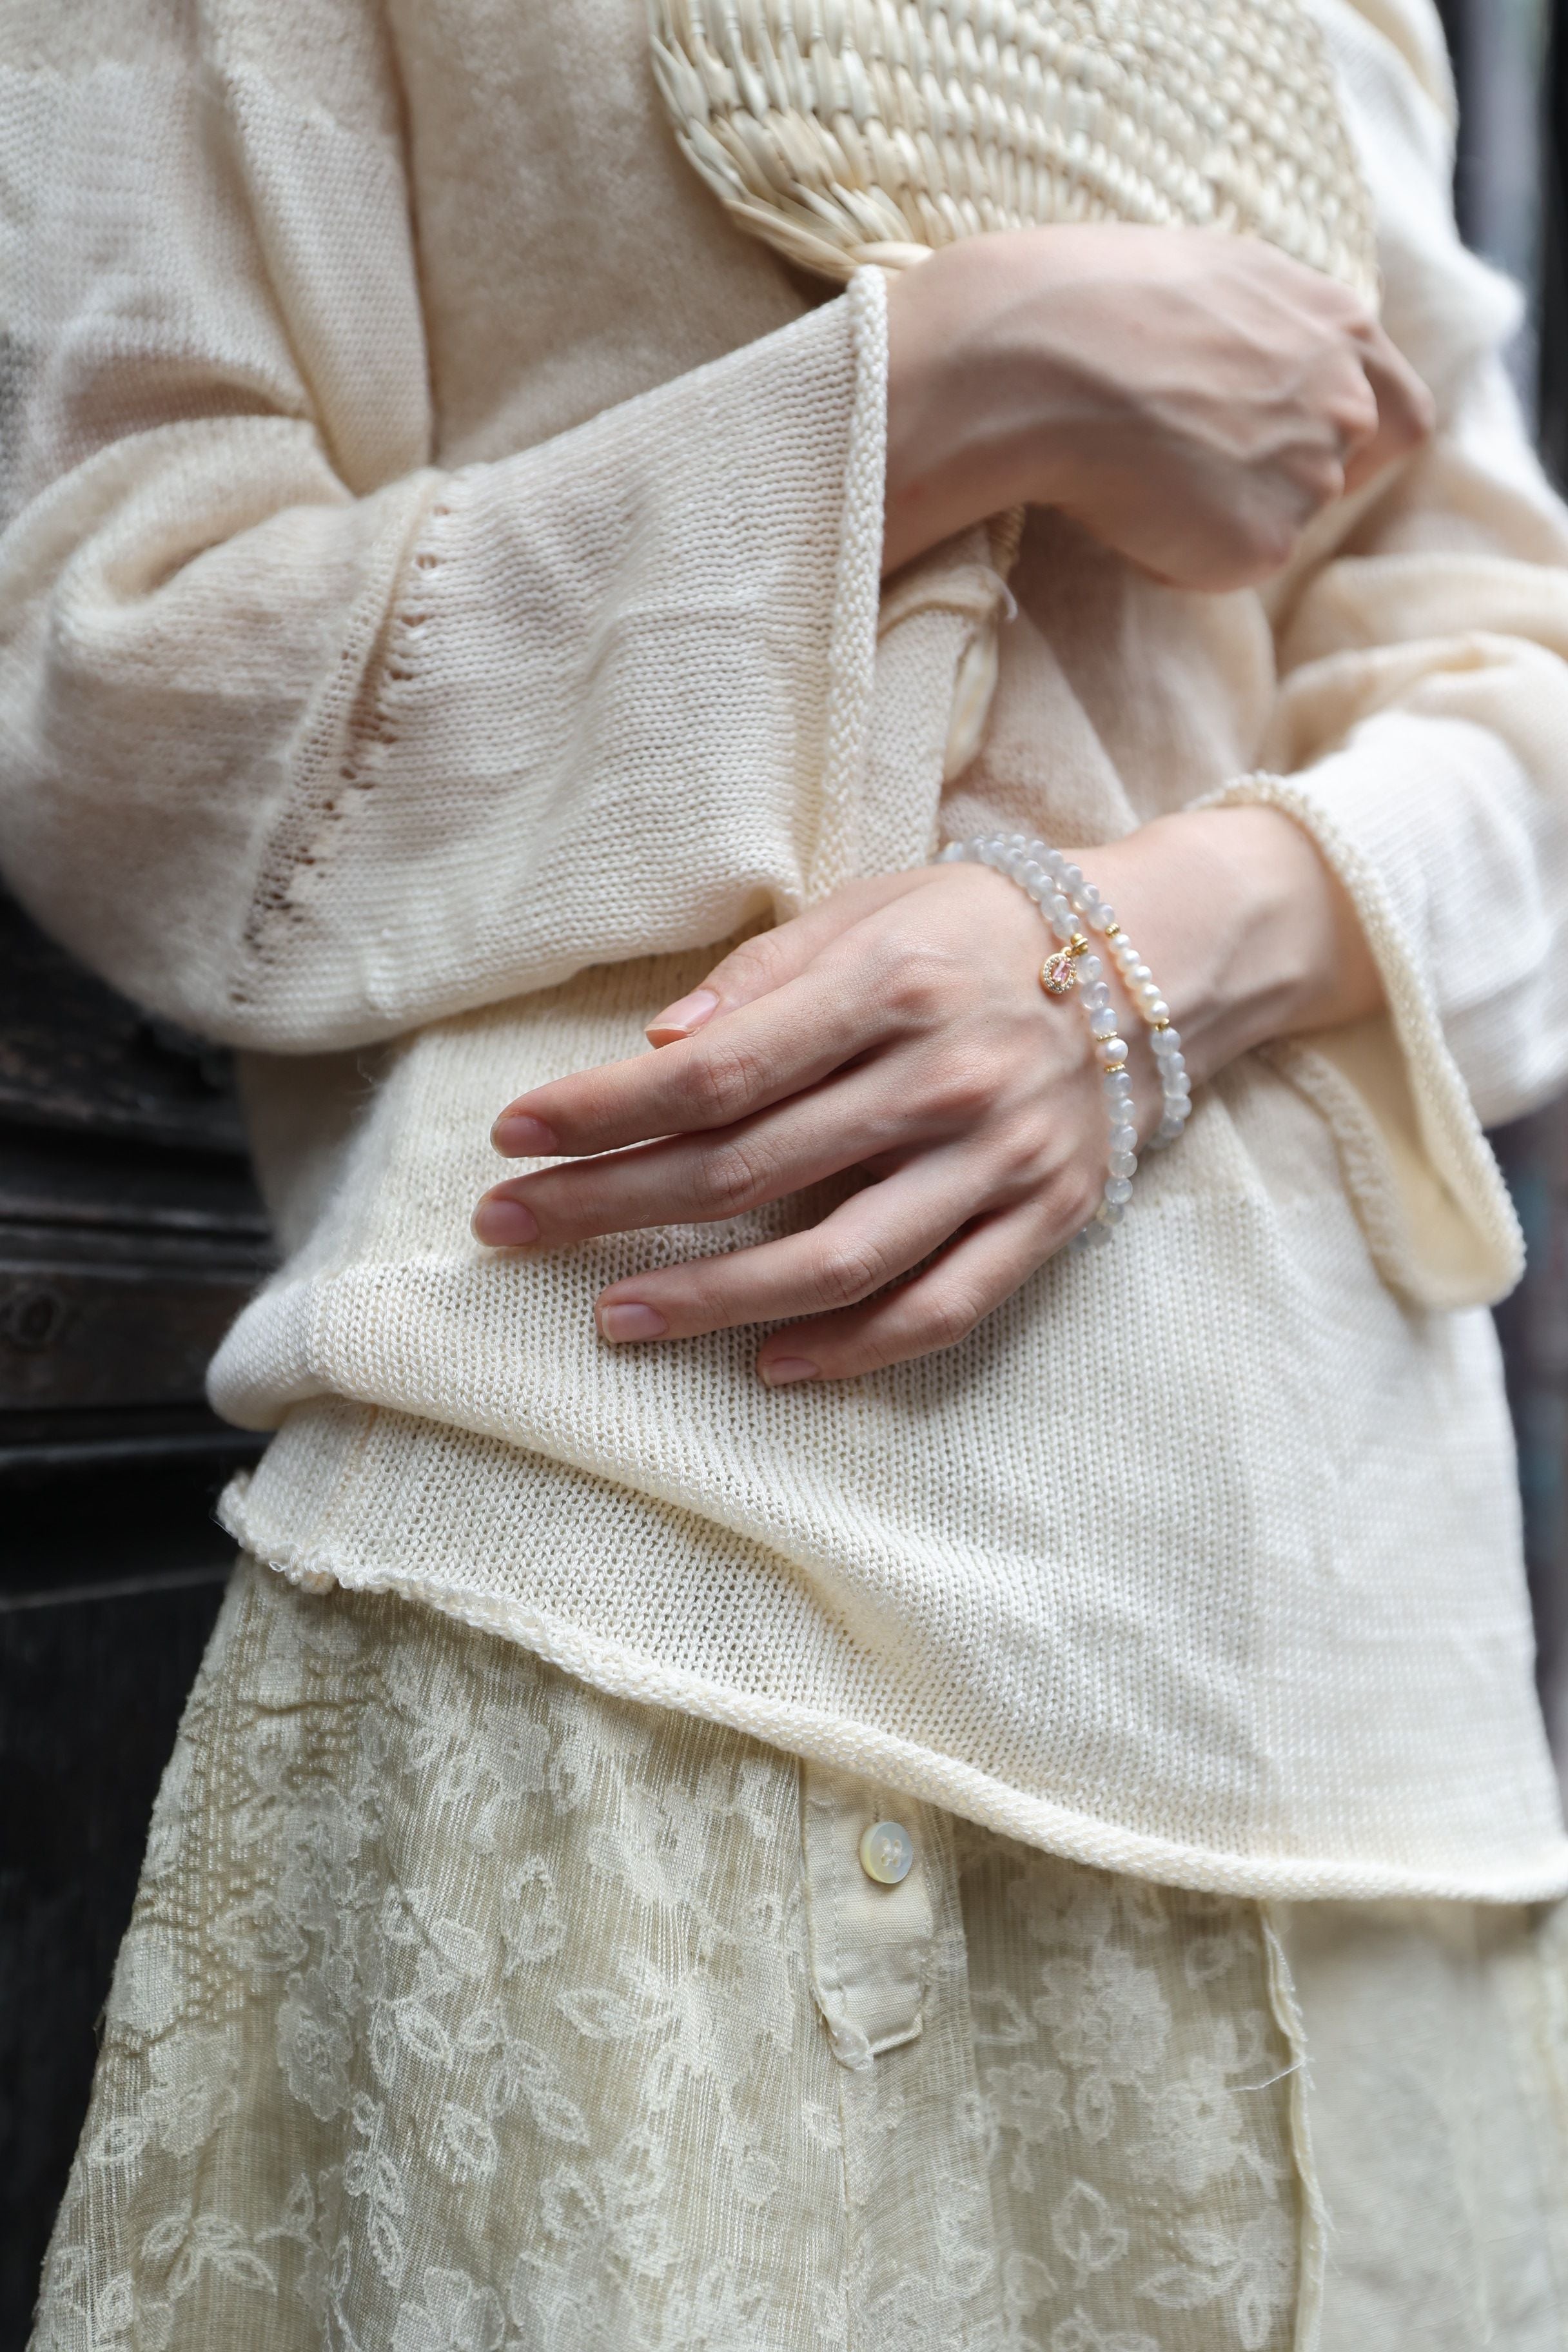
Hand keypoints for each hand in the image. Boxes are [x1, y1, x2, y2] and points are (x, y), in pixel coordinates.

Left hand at [472, 808, 1380, 1382]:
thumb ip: (769, 973)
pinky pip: (939, 1308)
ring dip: (710, 1298)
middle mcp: (941, 1080)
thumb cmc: (985, 929)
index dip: (603, 1108)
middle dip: (610, 1203)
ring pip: (834, 1258)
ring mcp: (997, 1161)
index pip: (716, 1068)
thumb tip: (659, 1043)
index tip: (513, 1133)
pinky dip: (853, 1349)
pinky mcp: (1043, 1222)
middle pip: (747, 1167)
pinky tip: (769, 1366)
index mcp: (891, 986)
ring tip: (613, 1316)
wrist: (1159, 964)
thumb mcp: (876, 905)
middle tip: (509, 1227)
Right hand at [882, 224, 1434, 583]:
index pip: (1399, 408)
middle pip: (1346, 471)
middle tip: (1202, 470)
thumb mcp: (1207, 281)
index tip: (1296, 446)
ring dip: (1221, 512)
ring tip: (1142, 474)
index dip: (1354, 438)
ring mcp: (1312, 474)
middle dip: (1283, 478)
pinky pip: (1222, 566)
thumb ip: (1264, 328)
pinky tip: (1125, 509)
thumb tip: (1252, 362)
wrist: (1037, 359)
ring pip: (1280, 519)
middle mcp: (1344, 398)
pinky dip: (1178, 554)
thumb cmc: (1093, 307)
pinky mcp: (1267, 542)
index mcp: (1337, 324)